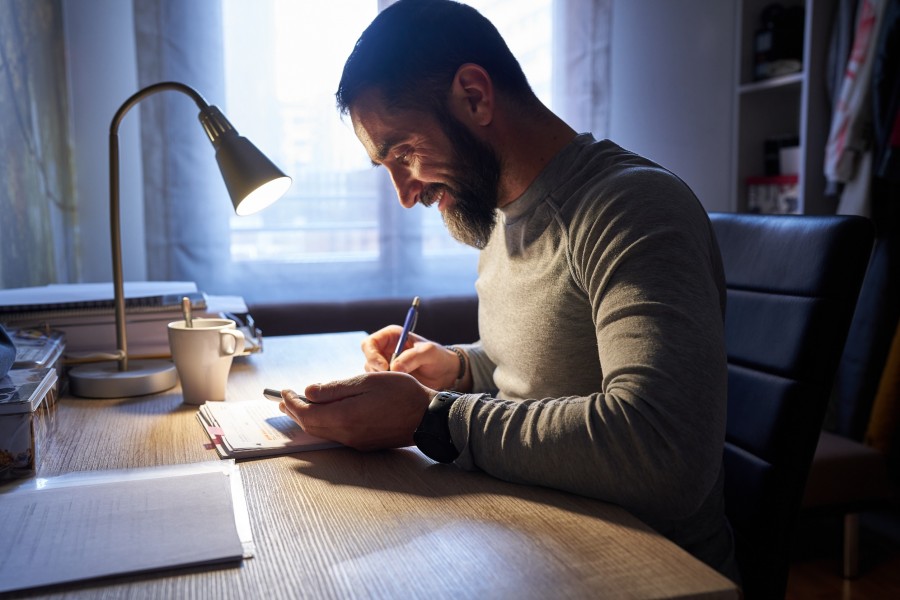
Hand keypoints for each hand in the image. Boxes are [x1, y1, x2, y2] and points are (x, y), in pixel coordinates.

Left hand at [278, 371, 434, 450]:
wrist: (427, 417)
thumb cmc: (401, 393)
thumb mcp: (366, 381)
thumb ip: (335, 388)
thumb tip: (308, 392)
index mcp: (345, 417)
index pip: (306, 413)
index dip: (291, 403)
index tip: (284, 391)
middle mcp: (346, 434)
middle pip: (311, 425)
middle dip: (294, 411)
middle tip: (283, 400)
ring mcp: (355, 441)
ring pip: (322, 431)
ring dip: (307, 418)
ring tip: (298, 407)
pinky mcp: (364, 443)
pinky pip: (335, 434)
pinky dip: (323, 423)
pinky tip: (324, 414)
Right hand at [361, 326, 461, 389]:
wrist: (445, 373)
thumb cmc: (438, 357)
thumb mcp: (429, 353)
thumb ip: (412, 357)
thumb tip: (394, 368)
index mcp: (392, 336)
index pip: (370, 343)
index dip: (372, 355)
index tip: (384, 367)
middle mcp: (385, 348)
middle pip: (368, 358)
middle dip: (376, 369)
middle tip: (391, 377)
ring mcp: (385, 363)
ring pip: (371, 372)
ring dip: (381, 378)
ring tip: (400, 381)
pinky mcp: (388, 376)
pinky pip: (378, 382)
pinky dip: (384, 385)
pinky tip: (397, 387)